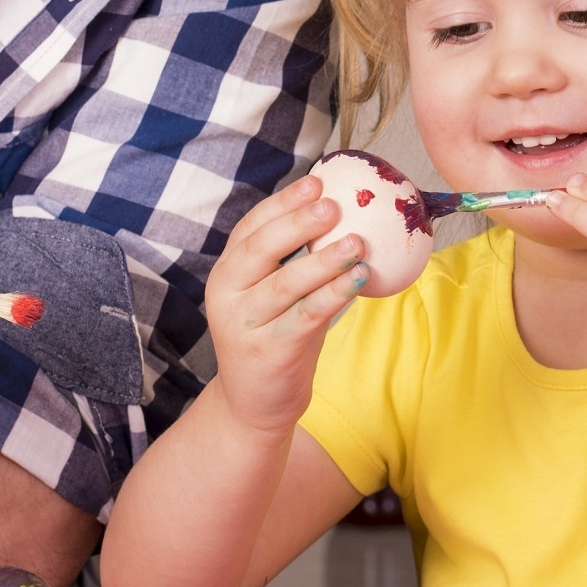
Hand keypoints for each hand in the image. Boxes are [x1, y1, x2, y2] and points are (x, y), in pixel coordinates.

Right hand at [203, 175, 365, 436]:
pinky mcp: (268, 352)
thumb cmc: (274, 336)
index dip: (282, 203)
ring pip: (284, 284)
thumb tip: (339, 210)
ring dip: (322, 260)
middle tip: (333, 205)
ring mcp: (244, 325)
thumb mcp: (274, 294)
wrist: (254, 403)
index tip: (317, 182)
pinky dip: (333, 294)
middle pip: (259, 250)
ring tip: (357, 241)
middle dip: (296, 223)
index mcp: (226, 272)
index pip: (250, 228)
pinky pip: (305, 317)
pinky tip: (359, 277)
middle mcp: (227, 295)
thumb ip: (293, 259)